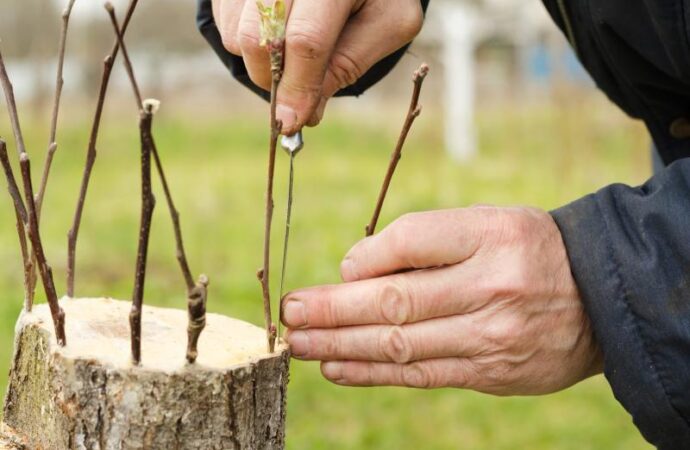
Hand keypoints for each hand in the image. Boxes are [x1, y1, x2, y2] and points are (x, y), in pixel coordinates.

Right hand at [211, 0, 423, 133]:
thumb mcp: (387, 24)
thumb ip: (348, 65)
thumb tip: (304, 113)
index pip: (306, 40)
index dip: (297, 87)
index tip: (290, 123)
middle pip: (262, 39)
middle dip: (276, 82)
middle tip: (295, 94)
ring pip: (238, 35)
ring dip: (261, 64)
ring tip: (293, 55)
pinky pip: (226, 23)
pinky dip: (247, 43)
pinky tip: (277, 33)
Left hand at [281, 207, 602, 394]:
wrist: (600, 297)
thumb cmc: (528, 250)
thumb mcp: (487, 223)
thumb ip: (423, 238)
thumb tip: (354, 268)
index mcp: (492, 235)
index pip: (413, 240)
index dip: (367, 258)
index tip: (338, 272)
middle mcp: (493, 287)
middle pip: (397, 301)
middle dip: (335, 310)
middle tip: (290, 313)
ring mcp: (492, 336)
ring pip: (402, 344)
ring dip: (342, 346)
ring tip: (299, 344)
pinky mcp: (491, 373)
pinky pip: (422, 374)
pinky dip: (373, 373)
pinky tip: (336, 368)